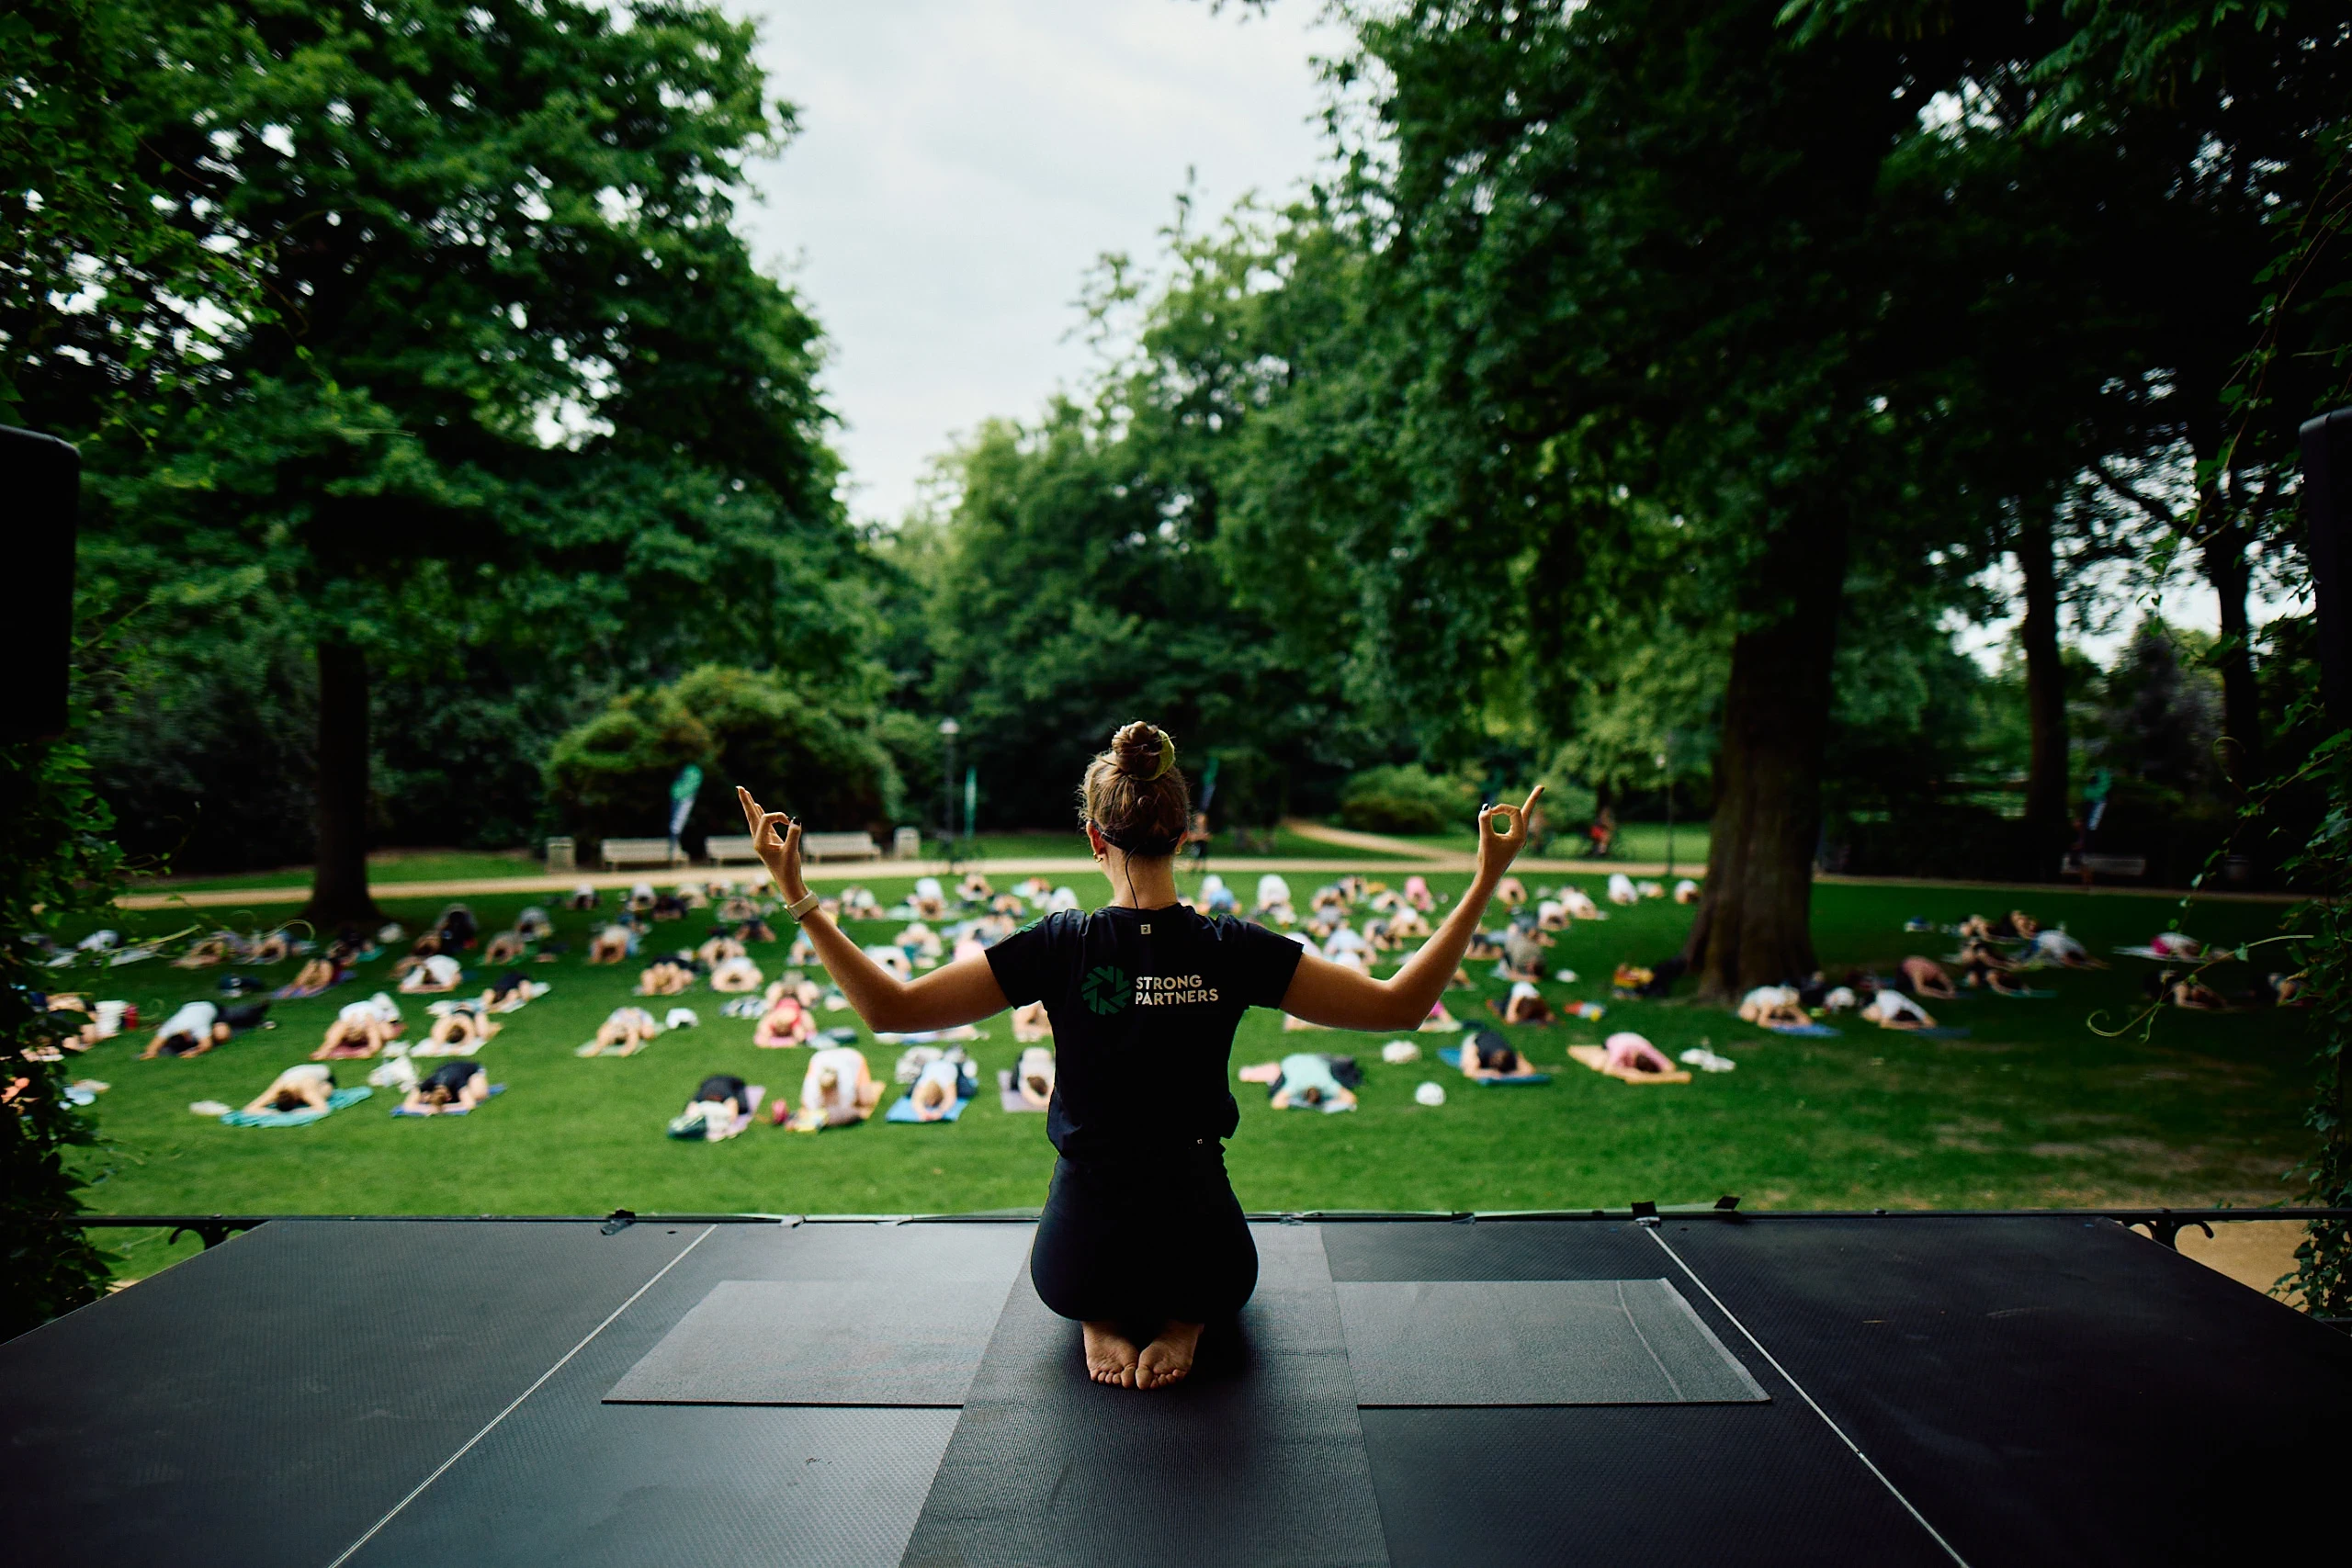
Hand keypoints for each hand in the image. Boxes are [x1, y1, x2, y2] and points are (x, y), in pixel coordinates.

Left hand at [737, 785, 804, 900]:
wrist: (788, 883)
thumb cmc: (789, 869)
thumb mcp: (792, 852)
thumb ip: (793, 835)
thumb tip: (796, 820)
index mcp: (759, 843)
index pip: (765, 819)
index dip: (777, 816)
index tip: (789, 822)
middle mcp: (758, 840)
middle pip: (751, 816)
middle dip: (746, 802)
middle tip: (739, 787)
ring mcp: (763, 840)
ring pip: (755, 819)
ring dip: (751, 806)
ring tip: (745, 794)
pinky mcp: (770, 841)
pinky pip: (763, 824)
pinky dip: (760, 814)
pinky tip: (757, 806)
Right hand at [1475, 785, 1544, 884]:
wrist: (1489, 876)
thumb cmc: (1488, 858)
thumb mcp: (1485, 839)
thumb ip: (1485, 822)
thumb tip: (1486, 809)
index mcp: (1519, 835)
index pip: (1515, 812)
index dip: (1502, 808)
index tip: (1489, 812)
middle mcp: (1521, 835)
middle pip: (1527, 812)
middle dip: (1533, 799)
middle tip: (1542, 786)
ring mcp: (1518, 838)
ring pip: (1522, 817)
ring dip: (1527, 805)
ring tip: (1538, 792)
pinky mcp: (1512, 841)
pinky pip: (1515, 823)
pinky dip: (1514, 815)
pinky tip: (1514, 814)